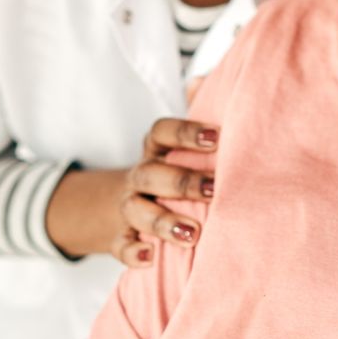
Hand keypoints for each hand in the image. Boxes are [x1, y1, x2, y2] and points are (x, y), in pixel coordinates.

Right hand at [113, 117, 219, 266]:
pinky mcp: (120, 236)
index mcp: (155, 149)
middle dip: (182, 182)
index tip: (217, 138)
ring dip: (163, 221)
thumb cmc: (171, 169)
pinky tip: (150, 258)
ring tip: (192, 233)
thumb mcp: (179, 144)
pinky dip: (132, 252)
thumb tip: (200, 80)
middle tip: (213, 189)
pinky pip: (120, 244)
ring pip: (136, 209)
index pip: (161, 132)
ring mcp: (128, 206)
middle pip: (150, 172)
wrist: (124, 205)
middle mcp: (140, 174)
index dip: (186, 132)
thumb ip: (196, 111)